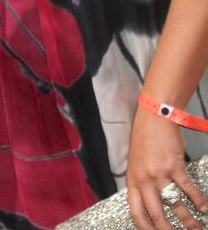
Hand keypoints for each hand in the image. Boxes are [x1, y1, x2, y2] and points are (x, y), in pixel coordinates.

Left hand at [127, 106, 207, 229]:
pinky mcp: (174, 166)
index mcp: (133, 180)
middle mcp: (144, 180)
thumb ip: (141, 181)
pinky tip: (204, 207)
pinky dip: (198, 200)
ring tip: (197, 228)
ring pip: (175, 205)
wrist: (154, 115)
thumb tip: (149, 200)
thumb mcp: (136, 161)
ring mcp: (159, 174)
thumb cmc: (145, 136)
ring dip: (188, 220)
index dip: (145, 228)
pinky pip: (187, 189)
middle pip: (157, 215)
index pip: (136, 212)